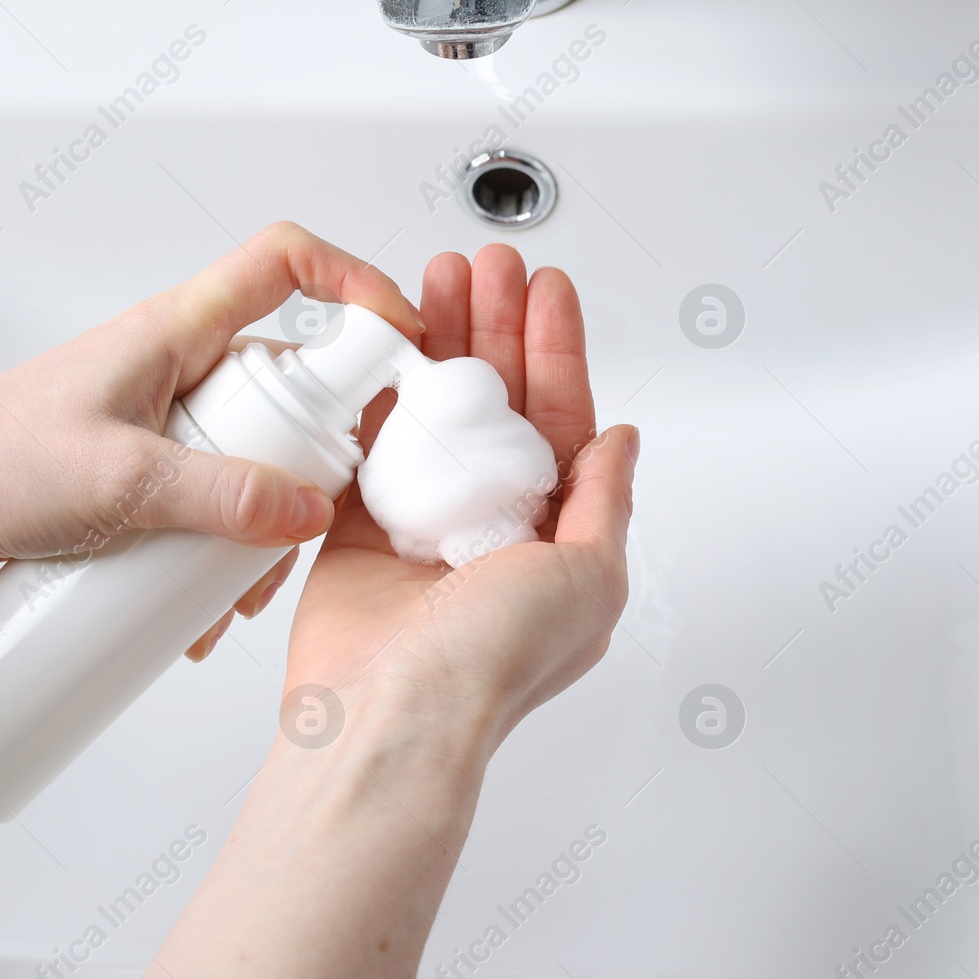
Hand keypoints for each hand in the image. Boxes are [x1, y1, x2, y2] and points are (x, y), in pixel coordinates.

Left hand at [0, 223, 424, 651]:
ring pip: (257, 454)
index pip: (285, 263)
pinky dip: (223, 546)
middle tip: (309, 520)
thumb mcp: (118, 481)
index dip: (355, 281)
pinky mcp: (151, 469)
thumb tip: (310, 510)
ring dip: (265, 522)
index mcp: (177, 331)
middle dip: (315, 459)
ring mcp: (168, 420)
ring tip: (236, 592)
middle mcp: (181, 366)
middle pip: (290, 384)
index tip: (401, 338)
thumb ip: (220, 495)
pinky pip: (216, 496)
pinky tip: (202, 606)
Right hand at [282, 244, 637, 764]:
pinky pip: (369, 443)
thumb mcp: (591, 578)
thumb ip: (607, 502)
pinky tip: (383, 340)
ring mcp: (423, 520)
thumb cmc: (493, 662)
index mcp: (553, 535)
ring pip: (435, 410)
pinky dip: (376, 391)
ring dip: (438, 342)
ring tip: (434, 279)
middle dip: (495, 326)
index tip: (547, 290)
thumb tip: (621, 442)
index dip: (557, 350)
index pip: (560, 420)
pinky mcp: (357, 527)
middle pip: (497, 401)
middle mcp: (491, 524)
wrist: (389, 713)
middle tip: (487, 265)